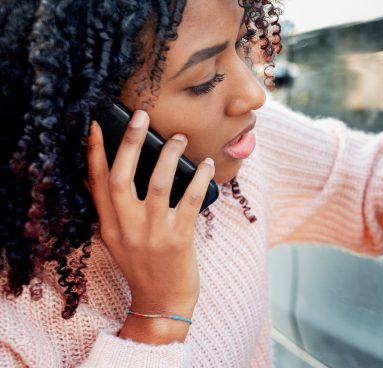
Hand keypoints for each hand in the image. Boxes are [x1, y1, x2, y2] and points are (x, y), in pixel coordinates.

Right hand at [85, 110, 214, 342]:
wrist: (161, 304)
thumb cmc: (144, 267)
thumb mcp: (119, 240)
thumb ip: (116, 211)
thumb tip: (113, 174)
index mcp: (109, 226)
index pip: (96, 183)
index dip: (95, 153)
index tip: (96, 125)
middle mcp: (126, 228)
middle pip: (122, 177)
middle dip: (130, 143)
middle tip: (141, 116)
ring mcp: (153, 234)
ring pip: (159, 184)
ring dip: (169, 156)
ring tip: (180, 138)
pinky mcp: (179, 240)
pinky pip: (191, 201)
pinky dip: (199, 179)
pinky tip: (206, 165)